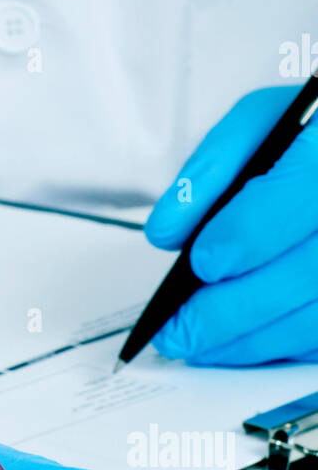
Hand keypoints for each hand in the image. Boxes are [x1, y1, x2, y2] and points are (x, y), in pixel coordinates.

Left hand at [145, 86, 317, 364]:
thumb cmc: (308, 136)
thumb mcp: (262, 123)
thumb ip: (211, 168)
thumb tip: (168, 232)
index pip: (299, 195)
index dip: (248, 235)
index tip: (202, 262)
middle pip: (310, 271)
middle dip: (233, 309)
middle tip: (177, 330)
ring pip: (317, 315)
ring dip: (252, 341)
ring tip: (195, 344)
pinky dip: (279, 346)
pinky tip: (237, 344)